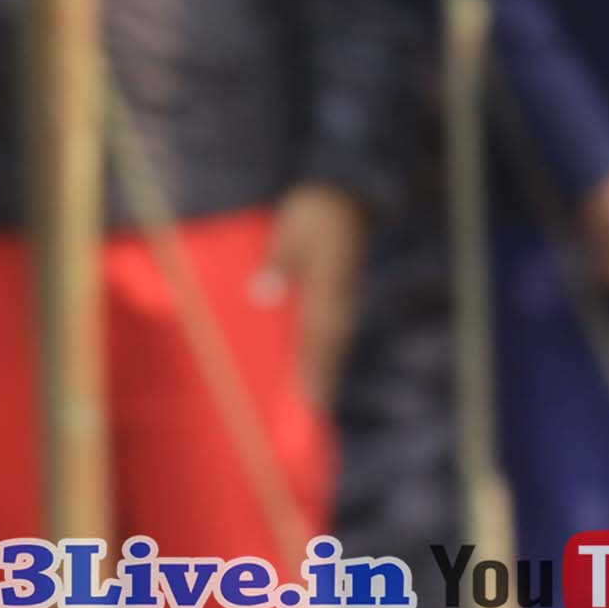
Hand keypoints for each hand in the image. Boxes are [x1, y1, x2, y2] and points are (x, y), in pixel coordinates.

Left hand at [255, 179, 364, 408]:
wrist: (345, 193)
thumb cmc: (314, 210)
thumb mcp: (293, 227)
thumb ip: (279, 259)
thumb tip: (263, 293)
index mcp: (328, 287)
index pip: (318, 336)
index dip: (313, 369)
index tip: (310, 399)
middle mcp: (338, 299)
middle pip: (329, 348)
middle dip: (321, 380)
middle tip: (311, 414)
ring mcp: (340, 298)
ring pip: (330, 342)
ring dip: (323, 369)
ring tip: (312, 402)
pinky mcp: (336, 294)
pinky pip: (327, 329)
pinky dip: (321, 351)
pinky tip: (311, 366)